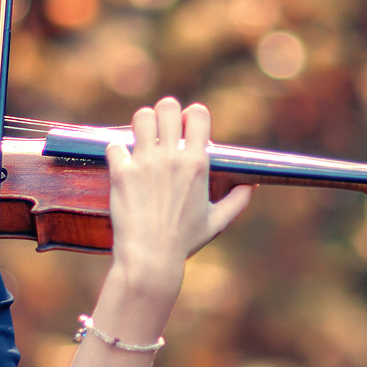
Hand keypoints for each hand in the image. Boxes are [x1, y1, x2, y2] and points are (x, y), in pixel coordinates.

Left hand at [106, 96, 252, 284]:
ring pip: (141, 118)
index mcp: (197, 164)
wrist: (150, 259)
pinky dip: (117, 151)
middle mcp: (171, 158)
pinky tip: (122, 163)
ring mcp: (145, 163)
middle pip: (167, 107)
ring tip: (142, 139)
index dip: (191, 115)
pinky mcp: (121, 173)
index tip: (186, 125)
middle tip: (161, 128)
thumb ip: (238, 200)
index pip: (198, 115)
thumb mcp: (217, 221)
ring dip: (142, 125)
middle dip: (165, 112)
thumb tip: (252, 185)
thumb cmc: (184, 241)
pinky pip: (114, 145)